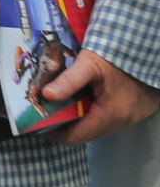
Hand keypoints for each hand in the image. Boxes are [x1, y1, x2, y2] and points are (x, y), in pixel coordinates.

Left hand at [43, 49, 159, 144]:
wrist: (148, 50)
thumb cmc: (118, 56)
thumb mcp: (89, 64)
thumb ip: (68, 81)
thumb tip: (45, 95)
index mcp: (110, 115)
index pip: (74, 137)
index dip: (53, 132)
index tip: (38, 120)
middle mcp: (122, 122)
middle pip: (85, 134)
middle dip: (64, 125)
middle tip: (47, 110)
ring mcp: (131, 118)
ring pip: (97, 128)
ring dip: (79, 119)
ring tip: (62, 103)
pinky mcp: (136, 112)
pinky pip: (109, 120)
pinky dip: (93, 114)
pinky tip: (83, 99)